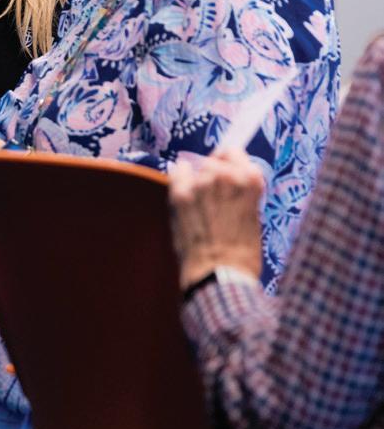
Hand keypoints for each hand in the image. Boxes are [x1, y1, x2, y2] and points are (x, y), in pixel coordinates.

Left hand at [168, 150, 264, 290]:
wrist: (221, 275)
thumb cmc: (241, 253)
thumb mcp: (252, 216)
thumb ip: (240, 194)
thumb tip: (227, 181)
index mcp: (250, 180)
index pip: (235, 153)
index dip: (229, 162)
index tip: (226, 167)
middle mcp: (226, 175)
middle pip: (214, 160)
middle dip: (213, 173)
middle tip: (214, 195)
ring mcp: (201, 183)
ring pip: (196, 168)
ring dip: (197, 180)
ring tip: (201, 205)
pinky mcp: (180, 194)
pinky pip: (177, 173)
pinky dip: (179, 178)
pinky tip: (184, 191)